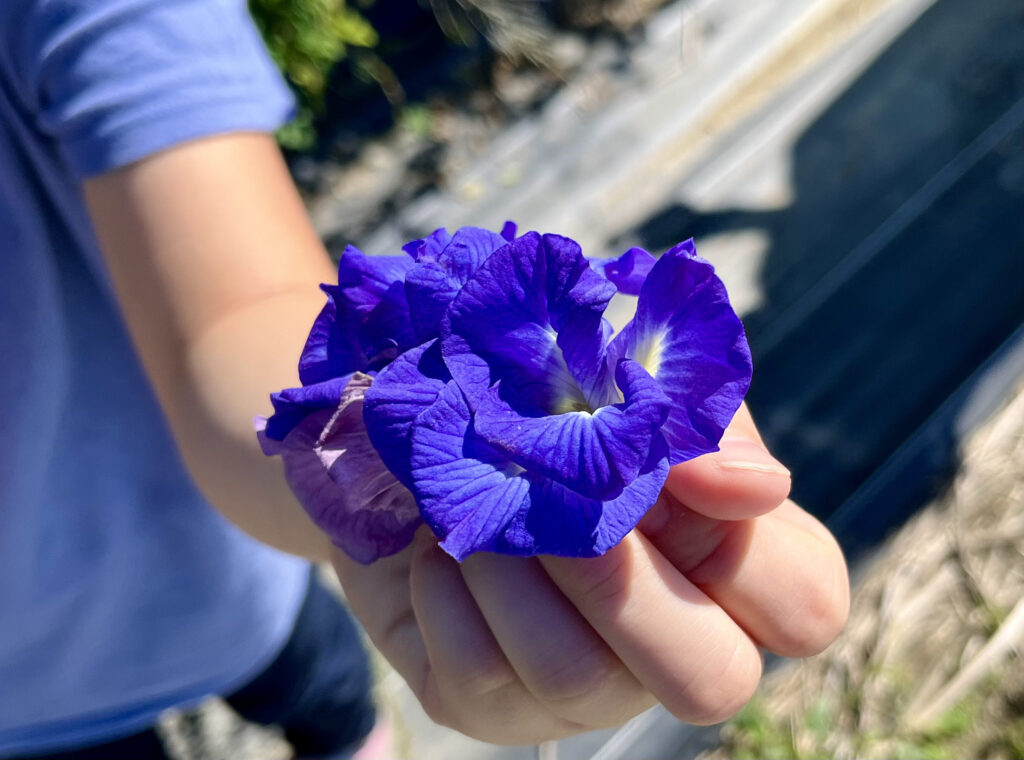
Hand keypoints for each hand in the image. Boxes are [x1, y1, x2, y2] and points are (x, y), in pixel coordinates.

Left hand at [331, 403, 848, 743]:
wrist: (428, 444)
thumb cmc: (549, 414)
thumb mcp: (630, 397)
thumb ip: (697, 428)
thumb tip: (747, 485)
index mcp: (726, 571)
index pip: (806, 606)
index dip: (757, 551)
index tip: (681, 472)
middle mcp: (669, 650)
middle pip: (710, 681)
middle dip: (622, 582)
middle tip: (559, 501)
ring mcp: (579, 693)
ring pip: (571, 670)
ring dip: (513, 565)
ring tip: (483, 501)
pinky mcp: (487, 706)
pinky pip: (475, 665)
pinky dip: (450, 583)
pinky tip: (444, 543)